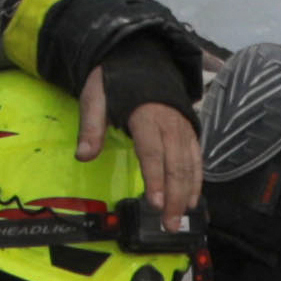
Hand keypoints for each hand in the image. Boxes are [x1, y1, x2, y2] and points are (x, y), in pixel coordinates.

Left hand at [78, 62, 200, 231]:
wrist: (140, 55)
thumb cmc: (115, 79)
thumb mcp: (95, 95)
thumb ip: (91, 126)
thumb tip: (84, 156)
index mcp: (147, 114)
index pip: (152, 152)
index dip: (155, 179)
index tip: (156, 204)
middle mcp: (170, 123)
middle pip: (176, 164)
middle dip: (175, 197)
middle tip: (169, 224)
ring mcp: (183, 127)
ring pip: (190, 164)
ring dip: (187, 194)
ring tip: (180, 220)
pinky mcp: (189, 129)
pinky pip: (197, 157)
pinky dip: (197, 180)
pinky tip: (193, 200)